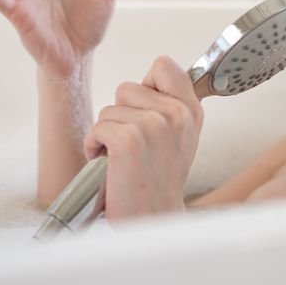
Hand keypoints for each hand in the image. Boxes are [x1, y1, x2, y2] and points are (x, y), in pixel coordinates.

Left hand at [85, 56, 202, 219]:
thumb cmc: (158, 180)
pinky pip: (97, 127)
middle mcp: (177, 114)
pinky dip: (94, 146)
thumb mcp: (178, 136)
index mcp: (191, 110)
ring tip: (123, 159)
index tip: (147, 112)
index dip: (146, 85)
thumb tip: (152, 74)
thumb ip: (170, 104)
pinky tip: (108, 165)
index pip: (163, 65)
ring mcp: (154, 126)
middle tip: (134, 146)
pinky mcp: (129, 141)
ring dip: (107, 134)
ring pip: (108, 109)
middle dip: (121, 115)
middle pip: (127, 87)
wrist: (152, 219)